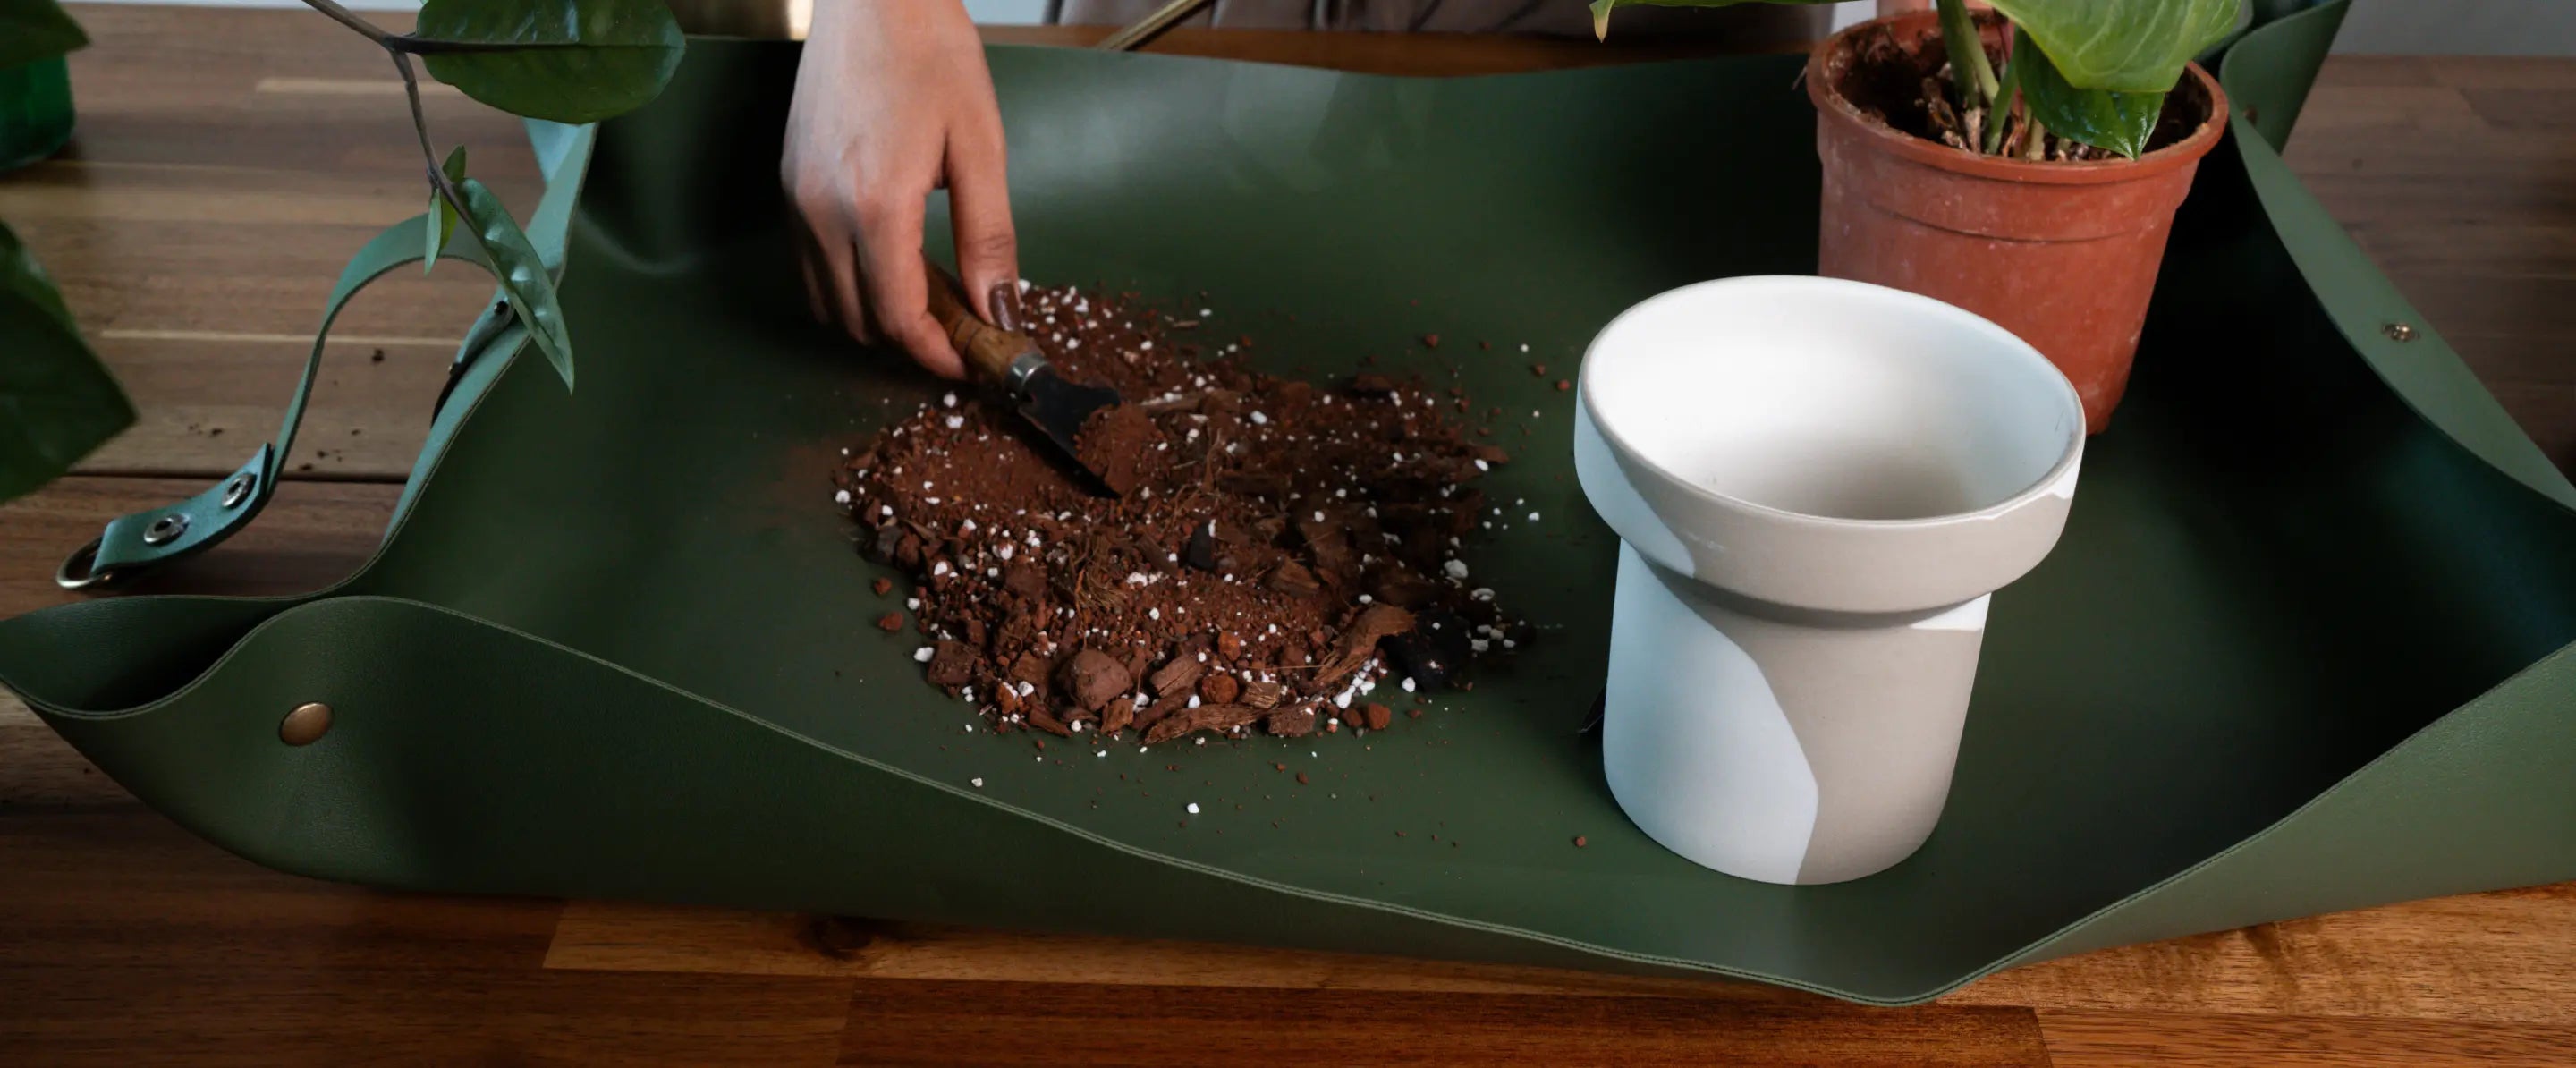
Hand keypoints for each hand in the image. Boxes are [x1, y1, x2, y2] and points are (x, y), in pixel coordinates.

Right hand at [782, 0, 1017, 378]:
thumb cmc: (931, 55)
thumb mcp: (980, 146)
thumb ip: (990, 236)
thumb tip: (999, 307)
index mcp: (875, 206)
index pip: (897, 318)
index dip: (935, 354)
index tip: (970, 360)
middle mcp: (821, 212)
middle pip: (859, 321)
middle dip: (909, 339)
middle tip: (960, 328)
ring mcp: (796, 199)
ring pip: (827, 301)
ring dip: (876, 314)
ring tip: (929, 293)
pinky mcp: (787, 185)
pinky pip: (810, 264)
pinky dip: (849, 282)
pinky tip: (892, 258)